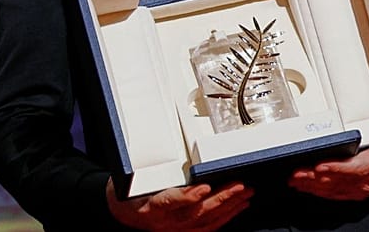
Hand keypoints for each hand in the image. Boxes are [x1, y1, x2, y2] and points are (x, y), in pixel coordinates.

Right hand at [106, 178, 252, 231]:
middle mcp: (164, 222)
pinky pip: (209, 227)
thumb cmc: (128, 192)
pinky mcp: (185, 231)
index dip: (187, 197)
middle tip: (238, 185)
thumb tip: (162, 144)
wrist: (123, 214)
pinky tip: (237, 207)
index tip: (202, 188)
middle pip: (195, 212)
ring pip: (206, 221)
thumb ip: (150, 167)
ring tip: (245, 193)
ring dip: (228, 207)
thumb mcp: (132, 178)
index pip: (169, 202)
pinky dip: (226, 216)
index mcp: (150, 206)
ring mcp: (176, 229)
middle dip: (220, 199)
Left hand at [287, 126, 368, 200]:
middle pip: (341, 180)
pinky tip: (305, 186)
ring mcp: (363, 187)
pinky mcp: (355, 191)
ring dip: (313, 186)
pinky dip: (319, 191)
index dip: (338, 168)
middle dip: (316, 178)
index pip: (359, 167)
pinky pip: (335, 194)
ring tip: (295, 178)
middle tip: (297, 172)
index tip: (320, 166)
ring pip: (335, 189)